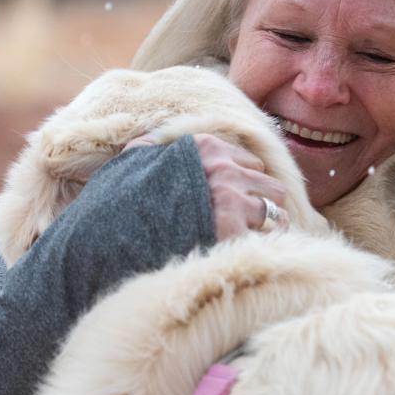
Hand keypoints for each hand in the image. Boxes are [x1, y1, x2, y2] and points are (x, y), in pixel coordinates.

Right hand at [126, 132, 289, 240]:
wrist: (117, 233)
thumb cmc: (127, 199)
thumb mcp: (135, 162)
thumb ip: (149, 148)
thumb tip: (151, 142)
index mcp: (206, 149)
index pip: (250, 162)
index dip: (246, 182)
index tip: (237, 197)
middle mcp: (225, 170)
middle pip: (271, 184)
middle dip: (263, 202)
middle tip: (253, 220)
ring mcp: (232, 200)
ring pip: (277, 209)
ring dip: (271, 224)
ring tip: (260, 237)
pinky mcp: (234, 232)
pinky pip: (269, 237)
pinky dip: (265, 246)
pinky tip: (257, 253)